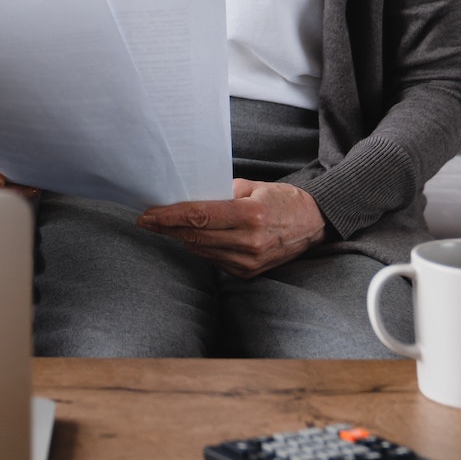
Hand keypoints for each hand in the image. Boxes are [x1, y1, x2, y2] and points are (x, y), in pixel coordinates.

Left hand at [138, 179, 324, 277]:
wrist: (314, 225)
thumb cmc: (283, 200)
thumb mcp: (254, 186)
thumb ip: (222, 192)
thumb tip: (190, 197)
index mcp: (251, 215)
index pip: (199, 217)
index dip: (169, 217)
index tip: (147, 214)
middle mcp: (249, 242)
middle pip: (195, 236)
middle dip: (167, 228)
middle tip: (147, 220)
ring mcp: (249, 262)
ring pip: (201, 250)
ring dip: (181, 238)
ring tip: (165, 226)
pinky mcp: (248, 273)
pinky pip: (213, 259)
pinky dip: (200, 247)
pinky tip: (193, 237)